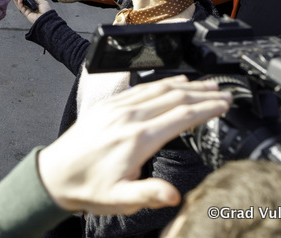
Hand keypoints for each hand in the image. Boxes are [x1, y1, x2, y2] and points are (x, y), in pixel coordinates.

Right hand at [11, 0, 51, 24]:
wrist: (48, 19)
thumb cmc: (47, 11)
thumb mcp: (42, 1)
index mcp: (35, 4)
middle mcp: (31, 7)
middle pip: (22, 2)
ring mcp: (28, 11)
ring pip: (20, 5)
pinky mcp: (26, 14)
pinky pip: (21, 8)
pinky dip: (19, 3)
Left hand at [38, 76, 230, 215]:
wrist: (55, 174)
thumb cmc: (88, 187)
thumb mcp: (122, 199)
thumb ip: (150, 195)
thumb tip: (174, 196)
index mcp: (138, 138)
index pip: (182, 116)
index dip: (208, 109)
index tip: (225, 105)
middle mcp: (128, 117)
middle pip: (174, 97)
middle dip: (203, 93)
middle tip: (224, 93)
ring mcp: (117, 108)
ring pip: (158, 88)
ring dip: (185, 85)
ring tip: (206, 85)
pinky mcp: (107, 105)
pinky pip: (139, 87)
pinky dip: (161, 83)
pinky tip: (172, 83)